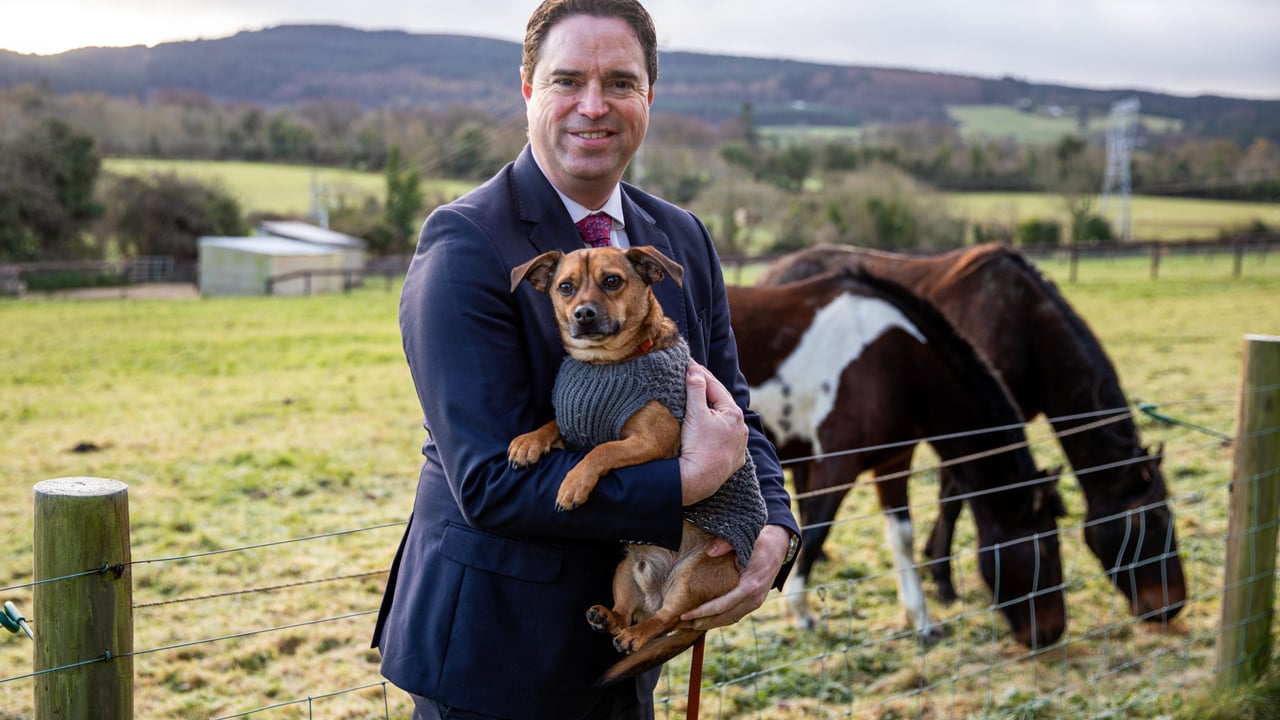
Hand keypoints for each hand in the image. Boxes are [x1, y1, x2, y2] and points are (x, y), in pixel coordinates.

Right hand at [678, 362, 747, 505]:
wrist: (699, 480)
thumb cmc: (698, 446)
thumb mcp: (695, 414)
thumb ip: (696, 389)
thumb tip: (695, 370)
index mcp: (734, 413)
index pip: (715, 387)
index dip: (701, 374)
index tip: (689, 364)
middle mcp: (741, 428)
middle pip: (722, 404)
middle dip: (708, 391)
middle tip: (693, 378)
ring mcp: (739, 445)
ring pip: (725, 422)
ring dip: (714, 412)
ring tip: (701, 404)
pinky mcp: (734, 460)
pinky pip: (726, 440)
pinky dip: (718, 432)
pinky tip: (711, 431)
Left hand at [680, 524, 790, 629]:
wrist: (779, 545)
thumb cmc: (759, 541)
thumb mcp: (744, 540)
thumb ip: (726, 544)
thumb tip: (710, 551)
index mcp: (750, 585)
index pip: (722, 605)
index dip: (702, 612)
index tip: (685, 614)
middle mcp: (754, 598)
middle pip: (725, 617)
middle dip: (703, 622)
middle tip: (682, 624)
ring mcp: (756, 601)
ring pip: (731, 618)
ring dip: (711, 623)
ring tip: (691, 625)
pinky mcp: (755, 601)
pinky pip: (736, 614)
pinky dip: (721, 618)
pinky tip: (708, 618)